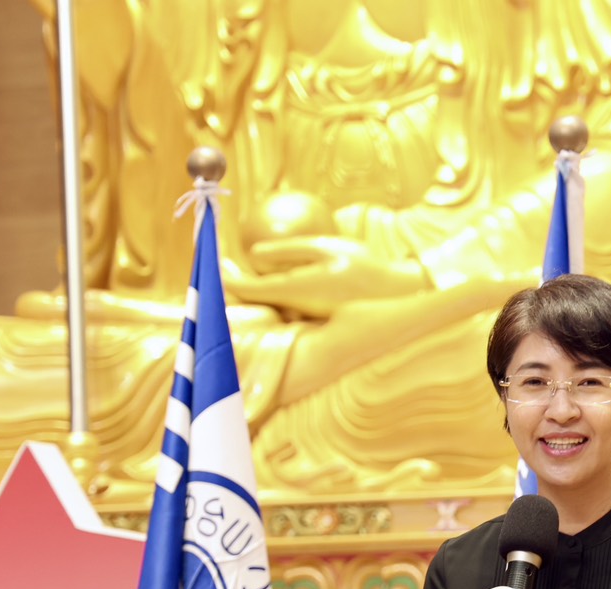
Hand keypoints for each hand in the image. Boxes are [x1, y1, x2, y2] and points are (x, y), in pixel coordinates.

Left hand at [223, 236, 430, 317]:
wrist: (396, 296)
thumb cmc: (363, 267)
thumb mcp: (325, 247)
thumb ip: (287, 250)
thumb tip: (253, 255)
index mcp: (295, 291)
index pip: (246, 289)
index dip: (225, 276)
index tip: (215, 260)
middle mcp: (295, 310)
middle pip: (252, 300)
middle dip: (233, 283)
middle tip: (220, 262)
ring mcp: (303, 317)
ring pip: (266, 304)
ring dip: (250, 289)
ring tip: (238, 267)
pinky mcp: (312, 318)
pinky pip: (282, 305)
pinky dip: (270, 292)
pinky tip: (271, 274)